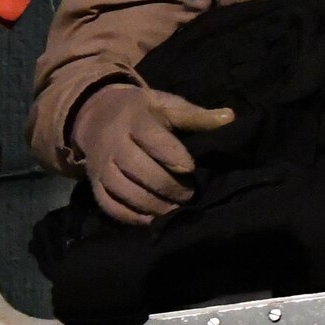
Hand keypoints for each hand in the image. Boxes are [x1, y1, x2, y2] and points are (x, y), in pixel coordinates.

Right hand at [71, 84, 235, 224]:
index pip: (151, 138)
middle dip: (166, 185)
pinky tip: (151, 219)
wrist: (96, 114)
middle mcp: (113, 142)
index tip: (191, 168)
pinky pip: (108, 204)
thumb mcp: (166, 104)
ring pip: (122, 189)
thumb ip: (195, 115)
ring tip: (174, 210)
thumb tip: (229, 118)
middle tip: (189, 194)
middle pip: (137, 167)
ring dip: (151, 204)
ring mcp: (100, 164)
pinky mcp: (94, 183)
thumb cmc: (142, 111)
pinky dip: (129, 216)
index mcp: (134, 118)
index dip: (172, 155)